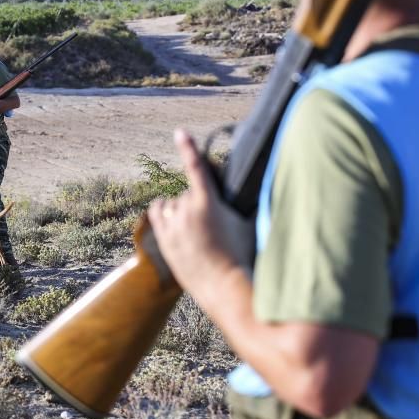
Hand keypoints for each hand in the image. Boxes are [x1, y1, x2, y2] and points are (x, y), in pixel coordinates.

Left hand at [146, 129, 249, 300]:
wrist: (224, 286)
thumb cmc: (242, 254)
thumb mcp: (248, 222)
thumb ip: (245, 202)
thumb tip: (261, 186)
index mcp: (207, 202)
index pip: (196, 167)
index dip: (188, 147)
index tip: (180, 132)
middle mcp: (186, 210)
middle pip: (187, 192)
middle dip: (197, 200)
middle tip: (212, 223)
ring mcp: (172, 226)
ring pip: (171, 203)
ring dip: (180, 208)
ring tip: (195, 226)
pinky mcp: (163, 239)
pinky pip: (157, 214)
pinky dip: (164, 212)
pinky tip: (173, 219)